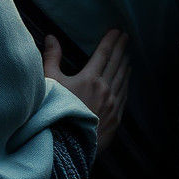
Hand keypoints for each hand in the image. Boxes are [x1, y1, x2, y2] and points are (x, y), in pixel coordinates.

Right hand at [43, 29, 130, 152]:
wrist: (64, 147)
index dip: (111, 40)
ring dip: (125, 65)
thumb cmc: (53, 113)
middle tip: (126, 37)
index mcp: (90, 78)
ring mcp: (112, 105)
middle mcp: (105, 89)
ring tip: (128, 57)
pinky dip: (126, 84)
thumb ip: (52, 58)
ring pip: (122, 79)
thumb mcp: (50, 83)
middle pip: (116, 63)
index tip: (117, 30)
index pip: (104, 54)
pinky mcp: (115, 119)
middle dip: (121, 48)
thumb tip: (51, 37)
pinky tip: (126, 81)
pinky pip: (124, 96)